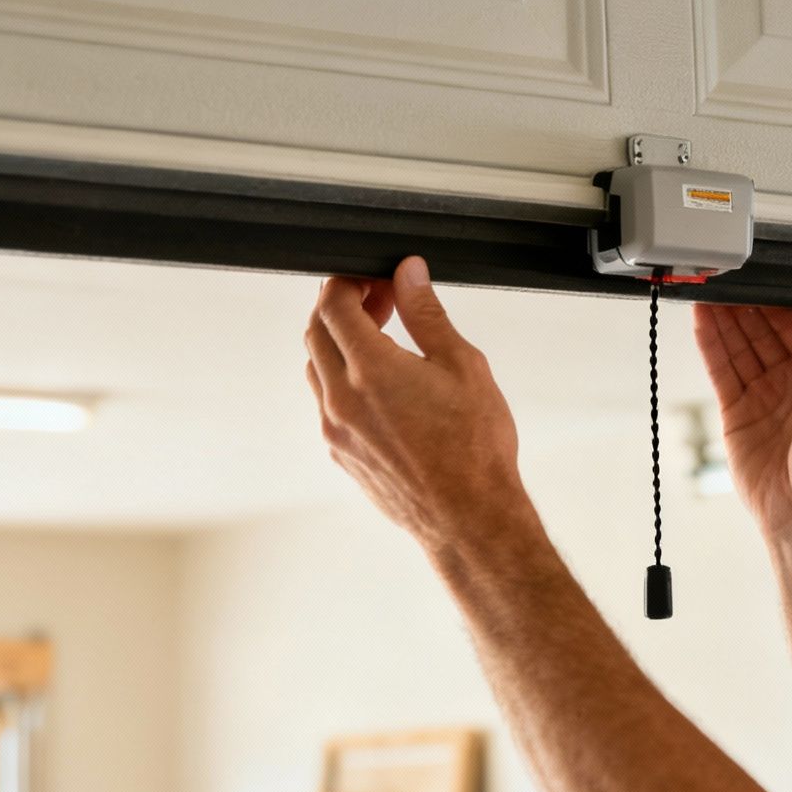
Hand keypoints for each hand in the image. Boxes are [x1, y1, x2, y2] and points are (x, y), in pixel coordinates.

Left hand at [304, 257, 531, 550]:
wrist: (469, 517)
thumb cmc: (474, 450)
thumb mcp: (462, 365)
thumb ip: (427, 313)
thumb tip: (408, 274)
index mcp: (371, 370)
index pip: (333, 304)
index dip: (351, 280)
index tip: (376, 279)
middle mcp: (342, 400)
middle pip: (316, 332)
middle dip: (342, 305)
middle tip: (381, 300)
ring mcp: (336, 430)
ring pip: (316, 368)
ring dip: (339, 342)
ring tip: (383, 339)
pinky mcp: (340, 454)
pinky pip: (326, 403)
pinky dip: (342, 378)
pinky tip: (380, 382)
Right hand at [692, 303, 791, 540]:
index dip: (775, 305)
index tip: (760, 282)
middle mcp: (789, 383)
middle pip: (762, 334)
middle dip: (745, 308)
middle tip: (727, 281)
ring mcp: (761, 397)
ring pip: (739, 349)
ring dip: (724, 322)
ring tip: (708, 293)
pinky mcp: (736, 414)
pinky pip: (721, 373)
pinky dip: (711, 347)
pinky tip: (702, 323)